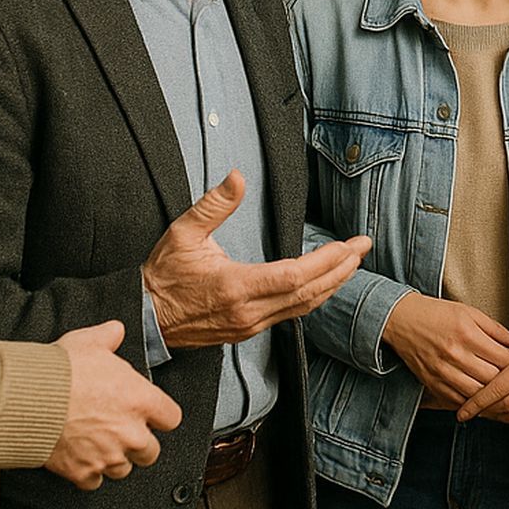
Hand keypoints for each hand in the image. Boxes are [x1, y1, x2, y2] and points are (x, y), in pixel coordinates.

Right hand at [45, 320, 182, 489]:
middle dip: (139, 443)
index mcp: (141, 401)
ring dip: (114, 459)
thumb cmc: (63, 372)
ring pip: (123, 470)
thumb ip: (111, 336)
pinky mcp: (83, 473)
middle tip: (123, 431)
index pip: (171, 418)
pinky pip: (94, 482)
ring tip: (100, 443)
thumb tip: (116, 331)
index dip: (160, 415)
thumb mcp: (92, 341)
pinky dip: (88, 473)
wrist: (29, 401)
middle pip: (151, 452)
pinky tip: (81, 457)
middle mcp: (131, 433)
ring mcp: (107, 456)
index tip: (150, 413)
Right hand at [143, 171, 370, 346]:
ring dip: (332, 285)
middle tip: (363, 248)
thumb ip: (213, 205)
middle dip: (341, 270)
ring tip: (352, 263)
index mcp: (235, 285)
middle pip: (308, 293)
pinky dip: (313, 298)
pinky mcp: (247, 331)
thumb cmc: (162, 275)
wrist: (145, 318)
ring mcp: (249, 325)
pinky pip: (290, 315)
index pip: (295, 276)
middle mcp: (248, 311)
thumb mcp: (182, 233)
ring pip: (303, 308)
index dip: (326, 261)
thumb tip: (237, 177)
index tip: (349, 245)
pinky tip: (324, 285)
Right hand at [381, 292, 508, 405]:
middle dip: (505, 380)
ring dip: (488, 394)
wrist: (402, 320)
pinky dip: (469, 401)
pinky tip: (476, 395)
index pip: (502, 358)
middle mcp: (455, 354)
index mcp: (467, 334)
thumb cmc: (436, 313)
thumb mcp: (469, 312)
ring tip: (496, 389)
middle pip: (491, 379)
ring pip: (476, 394)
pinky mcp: (432, 382)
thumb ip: (494, 328)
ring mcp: (442, 371)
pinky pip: (456, 400)